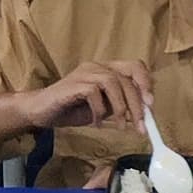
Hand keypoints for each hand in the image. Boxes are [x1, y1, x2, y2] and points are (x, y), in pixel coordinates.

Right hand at [36, 60, 155, 135]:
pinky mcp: (73, 83)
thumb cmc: (72, 109)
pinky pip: (94, 93)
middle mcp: (97, 66)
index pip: (135, 66)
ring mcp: (84, 72)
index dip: (146, 83)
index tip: (150, 105)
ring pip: (113, 82)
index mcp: (106, 69)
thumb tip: (145, 111)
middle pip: (127, 76)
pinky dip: (99, 111)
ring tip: (121, 126)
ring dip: (121, 108)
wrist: (41, 111)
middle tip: (141, 125)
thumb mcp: (104, 107)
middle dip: (137, 103)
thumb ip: (120, 103)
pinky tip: (96, 123)